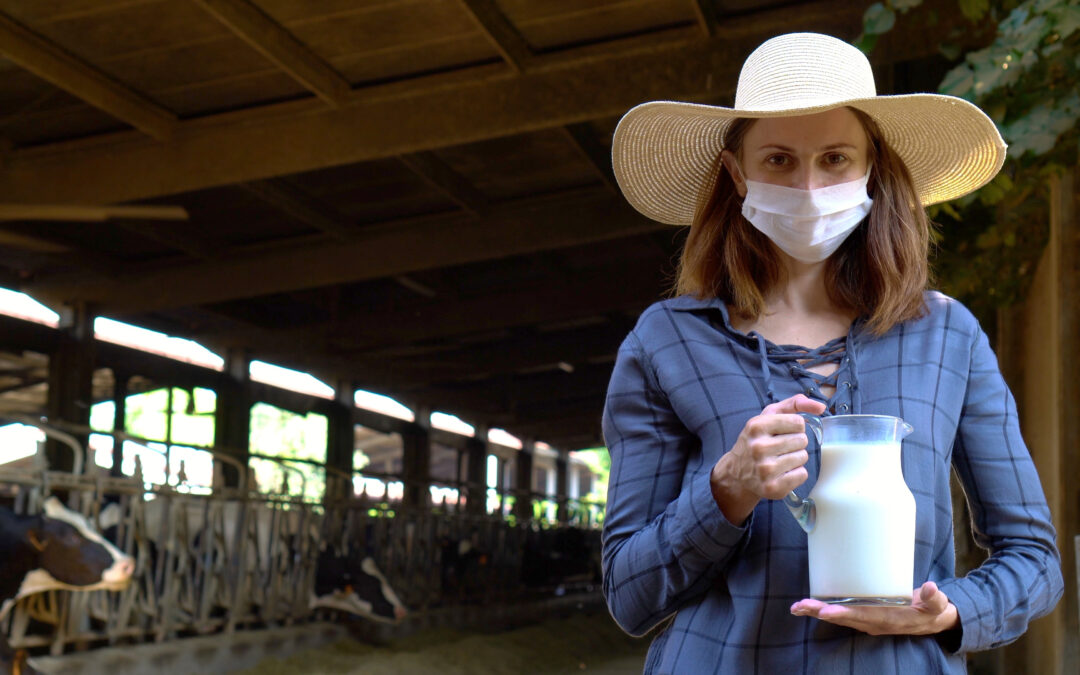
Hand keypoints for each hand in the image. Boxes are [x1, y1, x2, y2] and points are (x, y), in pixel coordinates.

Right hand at [710, 394, 825, 523]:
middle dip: (795, 443)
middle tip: (780, 448)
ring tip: (780, 460)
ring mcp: (765, 469)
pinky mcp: (773, 487)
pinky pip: (802, 474)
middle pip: (802, 440)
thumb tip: (821, 407)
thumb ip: (794, 404)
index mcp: (756, 426)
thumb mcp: (768, 416)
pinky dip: (796, 473)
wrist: (736, 473)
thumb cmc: (757, 440)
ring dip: (796, 458)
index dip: (794, 427)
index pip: (798, 422)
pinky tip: (782, 472)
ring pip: (803, 457)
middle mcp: (759, 447)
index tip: (783, 432)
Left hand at [789, 581, 959, 635]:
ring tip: (797, 607)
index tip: (826, 611)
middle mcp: (873, 622)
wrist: (932, 619)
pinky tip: (808, 604)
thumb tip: (931, 588)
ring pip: (838, 615)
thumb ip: (935, 598)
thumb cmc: (933, 610)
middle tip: (800, 606)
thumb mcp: (937, 605)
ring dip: (817, 611)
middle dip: (821, 612)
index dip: (844, 614)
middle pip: (844, 618)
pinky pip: (841, 611)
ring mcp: (867, 619)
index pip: (863, 617)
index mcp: (889, 620)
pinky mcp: (864, 613)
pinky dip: (824, 608)